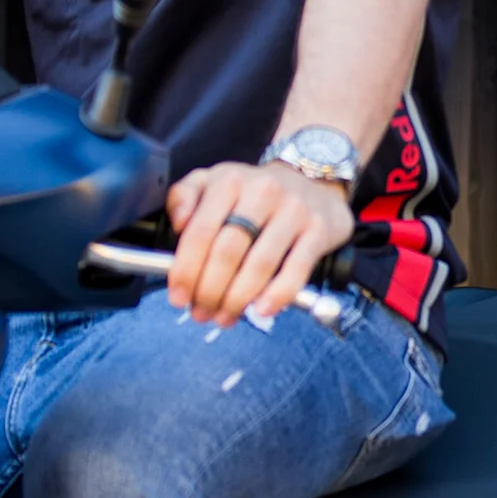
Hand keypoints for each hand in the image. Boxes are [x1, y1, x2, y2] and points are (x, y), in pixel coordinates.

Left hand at [167, 160, 354, 326]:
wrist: (314, 184)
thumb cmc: (255, 193)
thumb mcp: (214, 181)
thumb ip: (184, 196)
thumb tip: (177, 223)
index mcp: (229, 181)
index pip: (201, 231)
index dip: (185, 270)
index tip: (178, 296)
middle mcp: (262, 192)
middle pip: (228, 251)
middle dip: (209, 291)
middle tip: (201, 312)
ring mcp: (293, 210)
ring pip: (259, 264)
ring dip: (237, 299)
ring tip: (225, 316)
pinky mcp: (318, 230)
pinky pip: (296, 269)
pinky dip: (278, 294)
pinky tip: (262, 310)